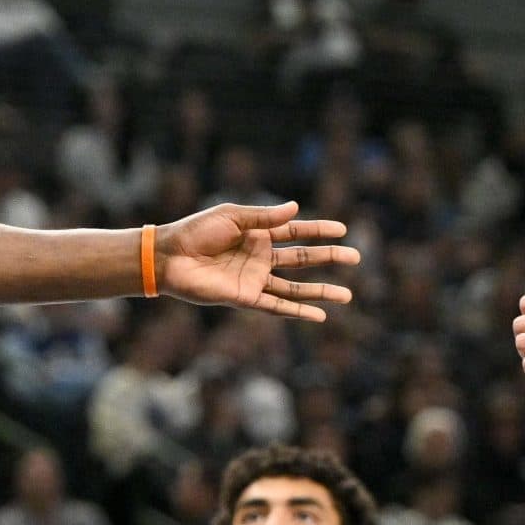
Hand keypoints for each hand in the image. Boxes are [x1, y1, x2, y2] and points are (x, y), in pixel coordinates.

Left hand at [158, 201, 355, 322]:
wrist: (168, 255)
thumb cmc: (196, 231)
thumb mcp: (232, 216)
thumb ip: (264, 217)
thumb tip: (296, 208)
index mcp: (257, 234)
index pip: (295, 231)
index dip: (318, 230)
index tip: (343, 230)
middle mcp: (260, 258)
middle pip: (302, 259)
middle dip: (329, 258)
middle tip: (356, 257)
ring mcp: (254, 279)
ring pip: (295, 288)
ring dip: (320, 292)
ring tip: (348, 295)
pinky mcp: (245, 298)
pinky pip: (276, 306)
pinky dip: (298, 312)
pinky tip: (319, 316)